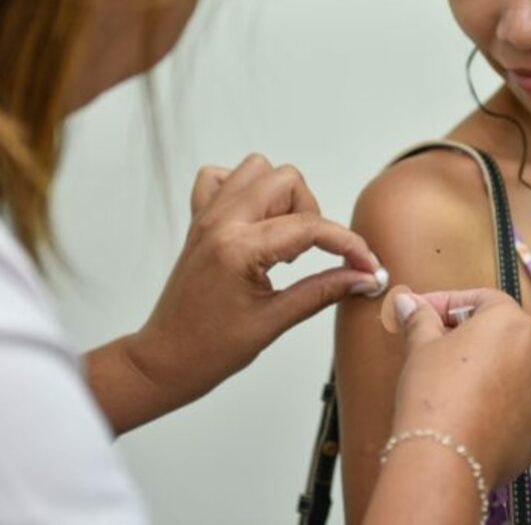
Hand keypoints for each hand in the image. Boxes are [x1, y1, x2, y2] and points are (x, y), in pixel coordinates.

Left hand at [124, 154, 384, 409]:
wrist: (164, 360)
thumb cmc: (209, 350)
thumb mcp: (274, 322)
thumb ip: (323, 292)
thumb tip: (362, 278)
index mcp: (238, 248)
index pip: (310, 227)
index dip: (348, 244)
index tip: (366, 264)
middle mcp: (220, 222)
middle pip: (286, 180)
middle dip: (312, 212)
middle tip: (312, 254)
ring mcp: (207, 217)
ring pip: (257, 170)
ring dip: (281, 197)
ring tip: (284, 239)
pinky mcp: (199, 221)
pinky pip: (222, 179)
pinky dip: (246, 191)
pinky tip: (256, 224)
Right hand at [390, 287, 530, 487]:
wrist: (446, 458)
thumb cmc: (434, 390)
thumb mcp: (421, 345)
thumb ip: (420, 318)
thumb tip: (407, 301)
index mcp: (512, 324)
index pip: (481, 298)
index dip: (446, 302)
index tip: (420, 312)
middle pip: (501, 332)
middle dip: (466, 333)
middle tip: (431, 342)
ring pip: (508, 370)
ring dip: (481, 367)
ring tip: (445, 379)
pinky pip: (512, 405)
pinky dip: (491, 402)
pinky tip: (461, 413)